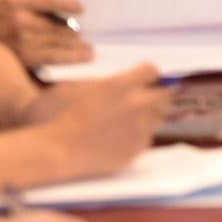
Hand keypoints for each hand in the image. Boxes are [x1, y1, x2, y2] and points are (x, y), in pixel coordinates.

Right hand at [0, 0, 90, 68]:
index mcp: (15, 2)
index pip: (48, 0)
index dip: (67, 3)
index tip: (81, 7)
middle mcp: (19, 22)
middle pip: (57, 25)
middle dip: (76, 30)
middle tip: (94, 32)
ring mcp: (21, 43)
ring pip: (58, 43)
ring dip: (77, 46)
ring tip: (90, 49)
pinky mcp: (21, 60)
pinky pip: (51, 60)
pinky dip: (69, 59)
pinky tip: (82, 58)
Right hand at [28, 66, 171, 180]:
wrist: (57, 150)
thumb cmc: (64, 117)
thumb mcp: (84, 87)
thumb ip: (112, 82)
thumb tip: (130, 80)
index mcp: (121, 86)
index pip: (151, 71)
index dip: (149, 74)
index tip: (147, 78)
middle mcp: (135, 105)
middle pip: (164, 96)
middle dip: (158, 95)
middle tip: (148, 99)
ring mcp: (138, 129)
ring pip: (158, 119)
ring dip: (149, 117)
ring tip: (128, 121)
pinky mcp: (136, 149)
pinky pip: (146, 139)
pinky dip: (137, 137)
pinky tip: (119, 138)